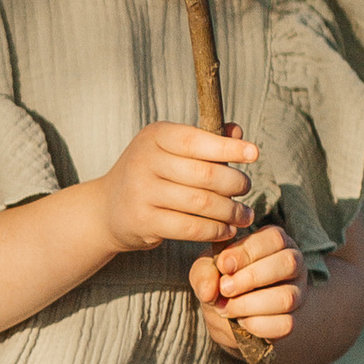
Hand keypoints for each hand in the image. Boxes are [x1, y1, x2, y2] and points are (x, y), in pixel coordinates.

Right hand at [92, 121, 254, 256]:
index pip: (197, 140)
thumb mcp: (170, 150)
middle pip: (204, 174)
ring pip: (201, 202)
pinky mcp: (143, 221)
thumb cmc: (150, 174)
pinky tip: (226, 230)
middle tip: (247, 190)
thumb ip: (205, 140)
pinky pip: (190, 227)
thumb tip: (238, 132)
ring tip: (244, 215)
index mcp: (154, 136)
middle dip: (234, 183)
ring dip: (230, 211)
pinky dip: (214, 230)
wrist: (107, 209)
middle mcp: (144, 160)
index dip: (228, 148)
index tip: (255, 153)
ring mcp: (141, 192)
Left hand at [191, 218, 306, 363]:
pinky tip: (241, 321)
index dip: (247, 252)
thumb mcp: (209, 269)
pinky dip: (257, 324)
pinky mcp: (294, 320)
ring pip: (287, 297)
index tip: (223, 265)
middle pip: (288, 264)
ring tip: (226, 308)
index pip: (274, 238)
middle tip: (224, 289)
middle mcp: (292, 263)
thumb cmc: (224, 279)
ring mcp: (297, 292)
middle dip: (251, 278)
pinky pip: (285, 324)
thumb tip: (209, 291)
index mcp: (274, 241)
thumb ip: (204, 273)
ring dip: (250, 304)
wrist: (234, 313)